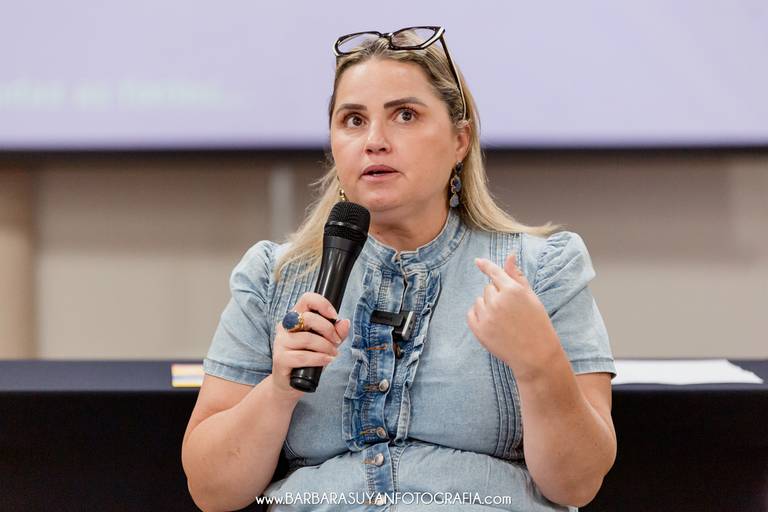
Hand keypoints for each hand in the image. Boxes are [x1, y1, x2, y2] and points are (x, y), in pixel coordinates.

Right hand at [271, 292, 350, 400]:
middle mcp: (285, 327)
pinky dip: (319, 358)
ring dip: (325, 347)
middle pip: (309, 318)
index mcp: (296, 317)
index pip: (307, 299)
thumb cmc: (309, 359)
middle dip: (328, 330)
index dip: (323, 304)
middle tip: (336, 341)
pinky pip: (302, 356)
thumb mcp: (326, 344)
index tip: (334, 316)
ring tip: (332, 354)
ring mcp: (280, 342)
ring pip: (307, 339)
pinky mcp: (280, 358)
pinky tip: (327, 361)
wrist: (292, 383)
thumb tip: (345, 322)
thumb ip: (336, 333)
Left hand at [467, 254, 559, 378]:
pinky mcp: (479, 330)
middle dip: (497, 295)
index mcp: (513, 291)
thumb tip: (509, 256)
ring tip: (503, 320)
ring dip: (487, 306)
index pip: (495, 273)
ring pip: (479, 300)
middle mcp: (498, 301)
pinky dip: (478, 316)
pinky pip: (471, 313)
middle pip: (488, 288)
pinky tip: (491, 323)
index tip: (478, 261)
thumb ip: (517, 276)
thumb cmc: (537, 324)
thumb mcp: (531, 297)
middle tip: (511, 310)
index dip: (486, 266)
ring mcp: (487, 316)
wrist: (536, 355)